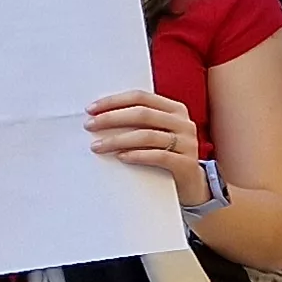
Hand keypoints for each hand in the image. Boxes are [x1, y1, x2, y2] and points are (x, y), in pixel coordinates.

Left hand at [85, 89, 206, 193]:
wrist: (191, 183)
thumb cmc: (166, 154)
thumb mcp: (157, 132)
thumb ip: (139, 122)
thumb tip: (100, 116)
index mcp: (175, 109)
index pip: (141, 97)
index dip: (114, 101)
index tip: (91, 109)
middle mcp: (183, 123)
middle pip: (142, 114)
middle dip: (111, 119)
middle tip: (90, 126)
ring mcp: (187, 143)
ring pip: (147, 136)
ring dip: (118, 140)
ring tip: (97, 146)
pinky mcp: (187, 163)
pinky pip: (158, 156)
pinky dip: (137, 156)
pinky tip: (121, 157)